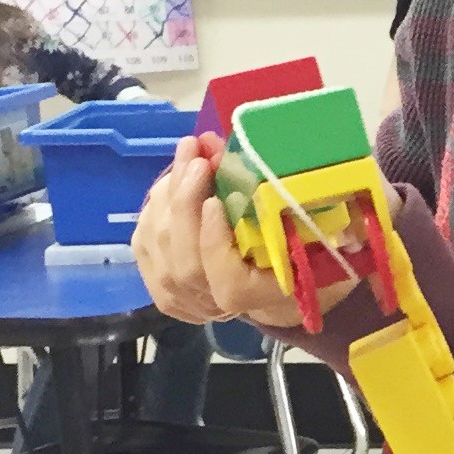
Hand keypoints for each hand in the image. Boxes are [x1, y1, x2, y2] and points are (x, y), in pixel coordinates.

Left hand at [133, 136, 379, 329]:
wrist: (276, 270)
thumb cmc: (300, 234)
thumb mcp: (308, 212)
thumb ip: (280, 186)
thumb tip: (229, 146)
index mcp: (265, 296)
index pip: (229, 284)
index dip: (214, 244)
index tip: (215, 200)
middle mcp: (222, 307)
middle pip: (184, 264)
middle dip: (183, 202)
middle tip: (195, 155)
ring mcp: (187, 302)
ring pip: (160, 250)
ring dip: (167, 197)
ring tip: (187, 157)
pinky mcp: (163, 287)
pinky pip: (145, 246)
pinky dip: (154, 210)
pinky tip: (172, 183)